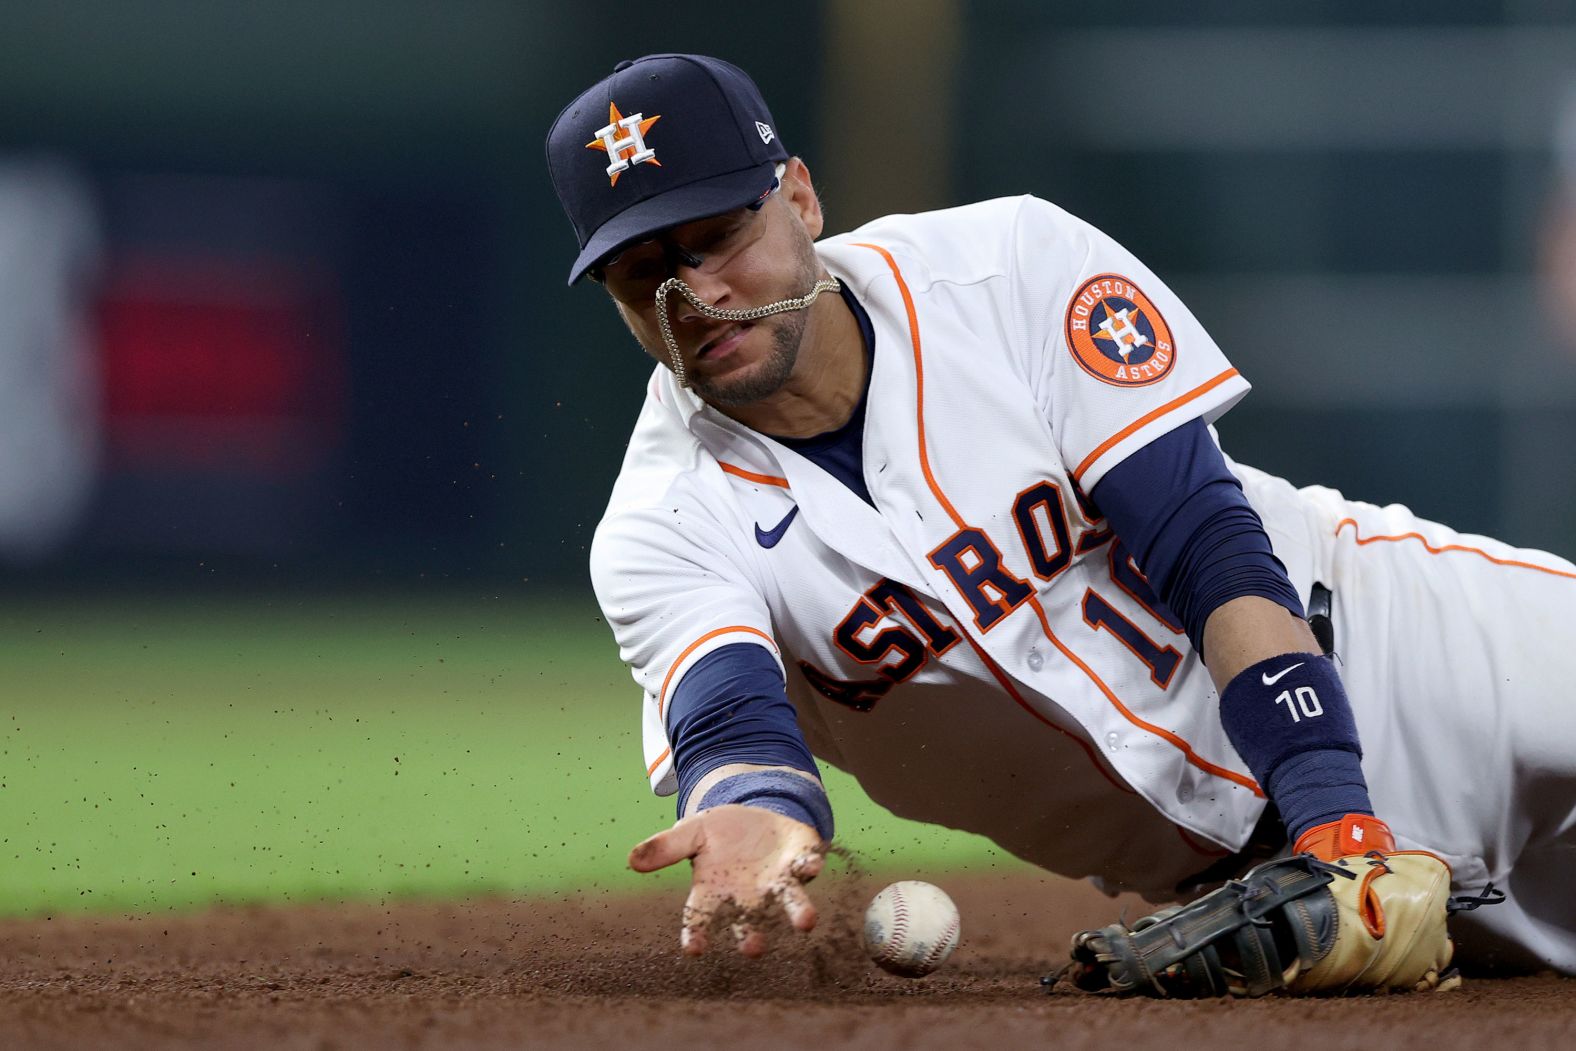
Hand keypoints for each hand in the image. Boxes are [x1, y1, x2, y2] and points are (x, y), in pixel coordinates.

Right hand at [628, 804, 824, 956]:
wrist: (755, 816)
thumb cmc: (719, 835)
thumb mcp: (690, 833)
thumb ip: (666, 847)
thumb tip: (632, 859)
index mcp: (715, 890)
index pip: (700, 916)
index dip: (696, 933)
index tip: (693, 949)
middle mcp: (748, 894)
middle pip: (749, 920)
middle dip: (751, 935)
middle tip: (753, 948)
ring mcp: (777, 879)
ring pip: (790, 900)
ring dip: (799, 911)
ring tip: (805, 922)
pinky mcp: (800, 860)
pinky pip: (807, 865)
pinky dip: (810, 866)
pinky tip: (810, 865)